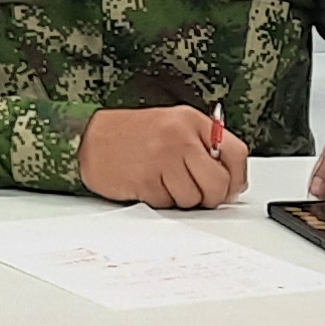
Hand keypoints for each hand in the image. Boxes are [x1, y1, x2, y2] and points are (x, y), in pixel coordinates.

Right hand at [78, 106, 250, 208]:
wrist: (88, 139)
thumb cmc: (129, 134)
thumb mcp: (172, 125)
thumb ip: (202, 145)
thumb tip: (229, 177)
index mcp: (191, 121)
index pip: (236, 153)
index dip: (236, 177)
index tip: (230, 186)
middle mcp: (180, 137)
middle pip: (218, 183)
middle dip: (211, 196)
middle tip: (198, 193)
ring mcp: (163, 159)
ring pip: (194, 199)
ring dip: (182, 199)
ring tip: (164, 182)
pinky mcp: (147, 180)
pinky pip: (169, 204)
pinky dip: (161, 201)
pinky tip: (149, 185)